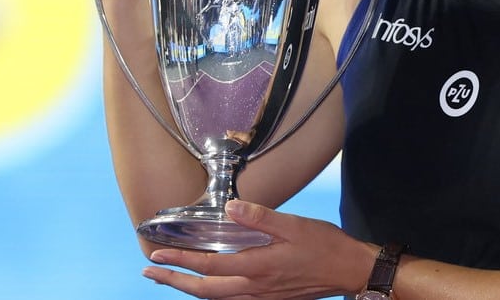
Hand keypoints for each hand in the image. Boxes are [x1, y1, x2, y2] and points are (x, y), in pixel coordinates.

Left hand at [142, 200, 374, 299]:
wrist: (348, 270)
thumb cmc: (325, 246)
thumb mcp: (295, 225)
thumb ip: (261, 217)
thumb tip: (230, 208)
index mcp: (258, 267)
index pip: (209, 265)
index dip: (180, 261)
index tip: (159, 254)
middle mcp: (254, 287)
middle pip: (204, 290)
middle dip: (174, 282)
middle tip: (151, 272)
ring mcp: (261, 296)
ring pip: (216, 298)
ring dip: (189, 289)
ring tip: (171, 280)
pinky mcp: (269, 298)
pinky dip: (212, 295)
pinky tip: (209, 287)